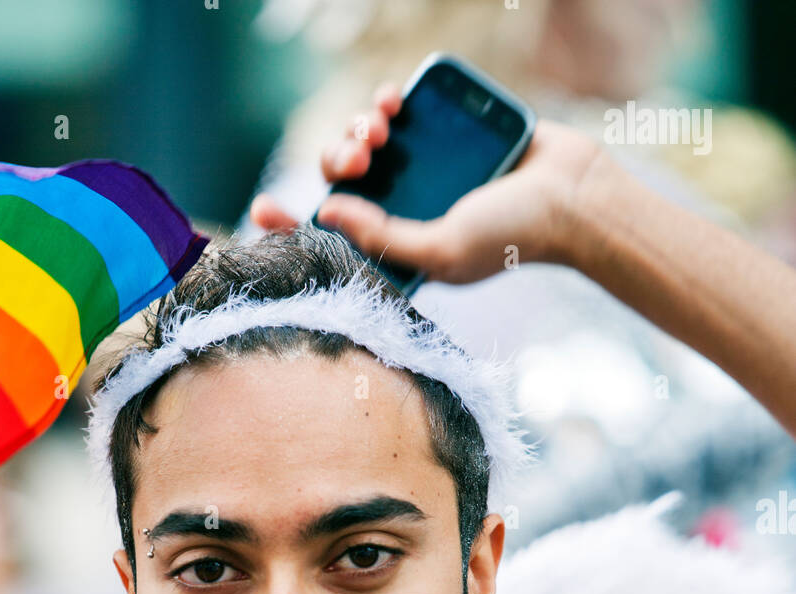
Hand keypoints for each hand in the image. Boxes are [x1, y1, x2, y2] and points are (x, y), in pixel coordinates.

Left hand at [249, 83, 605, 283]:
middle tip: (359, 158)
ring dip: (355, 130)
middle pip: (339, 181)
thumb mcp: (440, 250)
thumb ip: (383, 238)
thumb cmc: (512, 235)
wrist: (572, 193)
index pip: (332, 237)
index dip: (292, 225)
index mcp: (397, 249)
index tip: (261, 210)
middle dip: (336, 162)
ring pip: (360, 142)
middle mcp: (402, 208)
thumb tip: (326, 210)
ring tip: (378, 132)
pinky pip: (392, 110)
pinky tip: (389, 105)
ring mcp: (420, 168)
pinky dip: (382, 103)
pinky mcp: (440, 130)